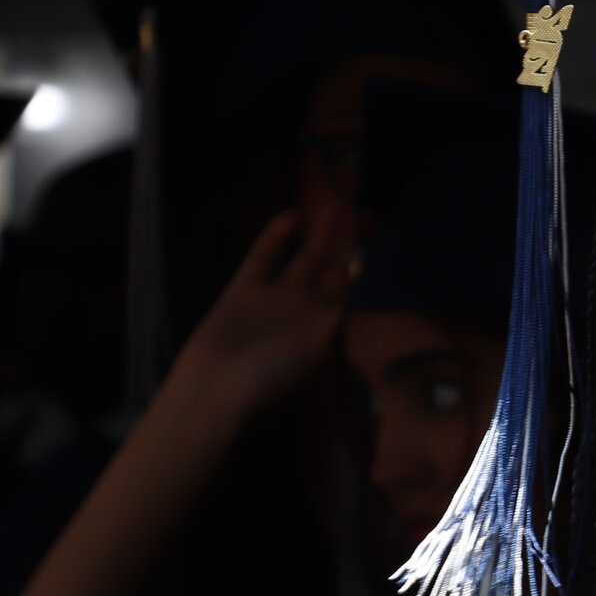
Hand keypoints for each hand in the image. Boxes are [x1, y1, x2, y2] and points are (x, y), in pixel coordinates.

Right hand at [168, 205, 353, 419]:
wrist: (215, 387)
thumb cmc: (271, 375)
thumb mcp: (316, 347)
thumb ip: (339, 315)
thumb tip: (368, 290)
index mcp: (325, 328)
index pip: (351, 289)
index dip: (364, 264)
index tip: (381, 237)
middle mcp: (303, 311)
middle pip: (330, 269)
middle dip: (344, 243)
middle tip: (357, 211)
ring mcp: (274, 299)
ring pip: (301, 259)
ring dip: (316, 235)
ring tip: (332, 207)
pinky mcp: (243, 290)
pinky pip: (264, 258)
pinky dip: (275, 238)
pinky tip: (291, 216)